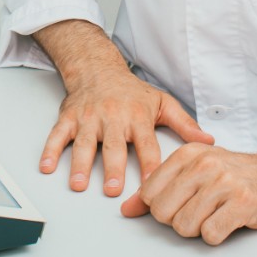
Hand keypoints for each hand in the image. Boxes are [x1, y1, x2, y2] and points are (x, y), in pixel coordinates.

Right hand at [41, 67, 213, 196]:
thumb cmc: (132, 91)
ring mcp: (89, 117)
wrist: (98, 68)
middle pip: (114, 146)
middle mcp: (113, 117)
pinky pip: (58, 134)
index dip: (151, 164)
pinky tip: (48, 166)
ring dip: (81, 164)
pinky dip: (51, 150)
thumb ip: (184, 124)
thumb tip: (208, 141)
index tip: (154, 183)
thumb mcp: (162, 102)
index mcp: (137, 116)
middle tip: (114, 189)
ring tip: (79, 184)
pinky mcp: (69, 117)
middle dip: (113, 168)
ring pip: (84, 142)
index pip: (147, 144)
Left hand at [118, 142, 256, 243]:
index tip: (178, 203)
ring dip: (198, 228)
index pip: (149, 192)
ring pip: (185, 226)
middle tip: (197, 211)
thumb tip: (127, 209)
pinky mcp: (243, 203)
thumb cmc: (234, 173)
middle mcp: (205, 164)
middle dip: (177, 219)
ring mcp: (225, 183)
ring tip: (214, 214)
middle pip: (163, 212)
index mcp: (188, 153)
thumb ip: (160, 187)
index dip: (160, 206)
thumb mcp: (194, 170)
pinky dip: (216, 235)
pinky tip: (226, 220)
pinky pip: (210, 234)